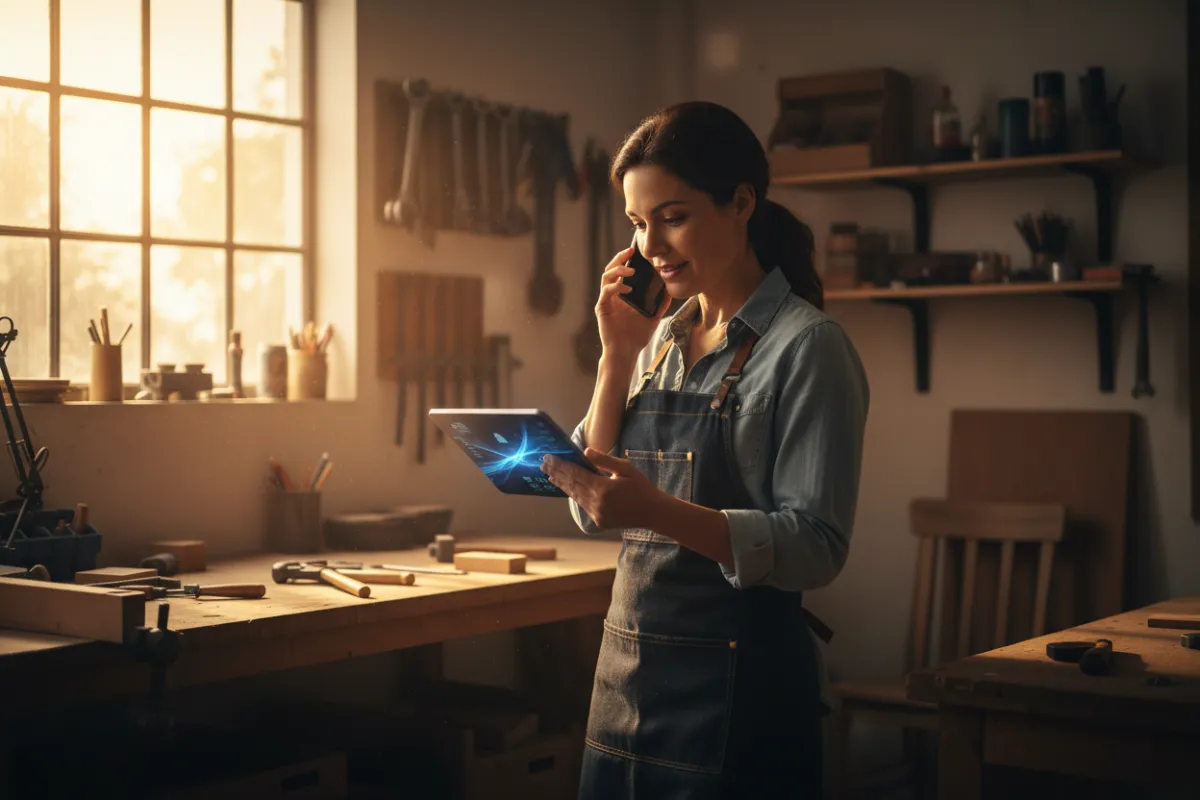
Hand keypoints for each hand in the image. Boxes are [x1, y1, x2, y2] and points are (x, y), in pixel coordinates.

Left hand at [542, 447, 665, 529]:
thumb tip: (585, 451)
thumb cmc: (641, 487)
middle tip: (542, 464)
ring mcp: (596, 513)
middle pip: (571, 485)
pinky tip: (567, 488)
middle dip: (556, 473)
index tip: (549, 457)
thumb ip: (604, 460)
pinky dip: (573, 494)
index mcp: (603, 488)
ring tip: (550, 475)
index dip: (560, 465)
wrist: (652, 512)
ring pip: (575, 496)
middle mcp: (596, 502)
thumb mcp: (625, 468)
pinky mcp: (598, 520)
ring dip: (562, 484)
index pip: (576, 473)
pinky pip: (583, 505)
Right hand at [595, 247, 670, 362]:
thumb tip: (670, 290)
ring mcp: (606, 301)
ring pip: (606, 277)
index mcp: (622, 294)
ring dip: (618, 270)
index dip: (626, 258)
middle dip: (619, 258)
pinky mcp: (602, 308)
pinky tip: (627, 288)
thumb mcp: (653, 317)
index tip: (636, 250)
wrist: (626, 352)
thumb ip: (660, 303)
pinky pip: (606, 292)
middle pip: (611, 269)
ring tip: (631, 270)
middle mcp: (612, 295)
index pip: (621, 271)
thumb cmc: (637, 337)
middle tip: (630, 251)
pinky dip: (616, 286)